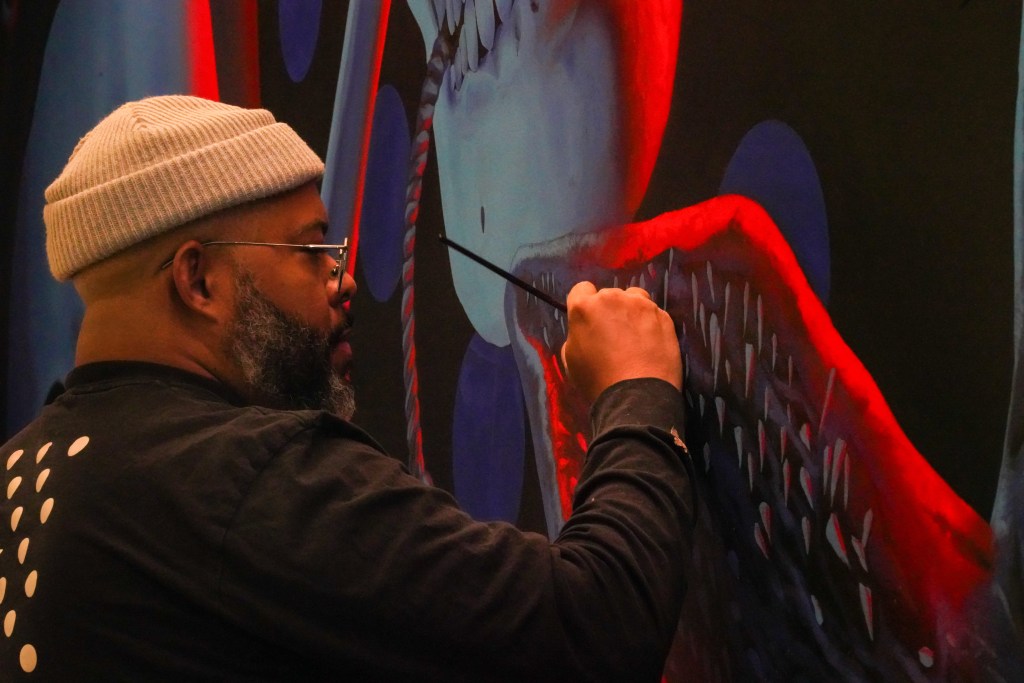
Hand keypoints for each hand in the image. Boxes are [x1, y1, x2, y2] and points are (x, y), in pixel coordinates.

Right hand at [560, 281, 681, 404]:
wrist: (637, 395)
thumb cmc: (597, 380)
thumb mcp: (571, 359)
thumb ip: (577, 334)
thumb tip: (586, 331)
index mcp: (585, 306)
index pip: (581, 289)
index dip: (584, 304)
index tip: (589, 320)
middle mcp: (613, 298)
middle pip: (609, 294)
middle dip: (609, 309)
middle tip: (613, 334)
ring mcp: (642, 305)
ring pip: (634, 298)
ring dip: (632, 311)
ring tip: (634, 336)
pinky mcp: (664, 316)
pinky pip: (653, 313)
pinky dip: (650, 323)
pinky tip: (651, 344)